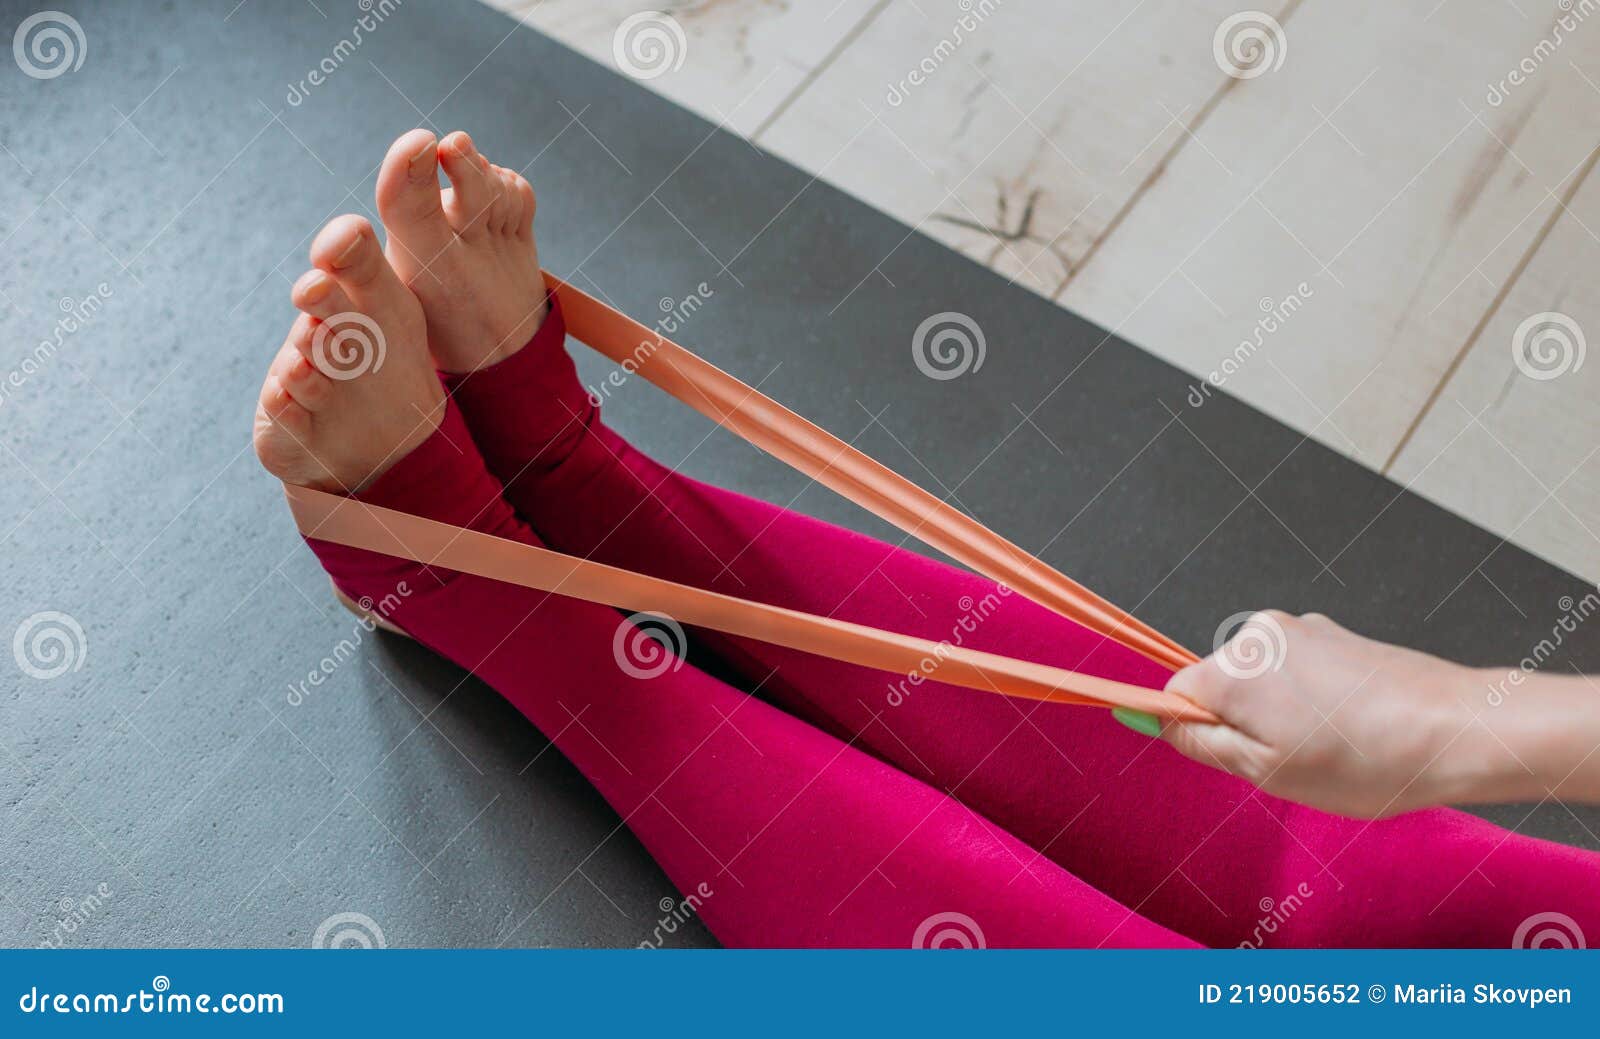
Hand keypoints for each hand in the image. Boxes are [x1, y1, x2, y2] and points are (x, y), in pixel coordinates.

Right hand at [1156, 612, 1479, 817]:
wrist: (1458, 728)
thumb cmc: (1366, 758)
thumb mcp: (1266, 771)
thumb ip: (1201, 743)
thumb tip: (1159, 720)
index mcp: (1234, 668)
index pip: (1175, 694)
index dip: (1197, 732)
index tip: (1235, 759)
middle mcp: (1259, 634)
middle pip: (1217, 684)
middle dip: (1242, 723)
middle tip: (1290, 761)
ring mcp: (1301, 628)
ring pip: (1260, 680)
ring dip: (1279, 714)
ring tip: (1329, 747)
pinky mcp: (1334, 633)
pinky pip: (1296, 670)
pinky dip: (1310, 700)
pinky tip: (1349, 728)